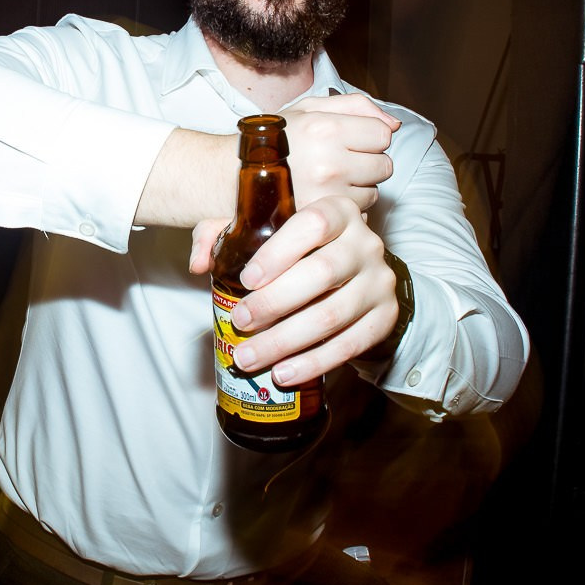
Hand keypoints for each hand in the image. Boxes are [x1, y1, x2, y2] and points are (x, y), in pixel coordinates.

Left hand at [186, 195, 398, 386]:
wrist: (357, 275)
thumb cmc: (301, 252)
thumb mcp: (267, 231)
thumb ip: (225, 234)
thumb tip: (198, 263)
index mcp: (338, 212)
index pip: (313, 224)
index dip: (279, 252)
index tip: (247, 278)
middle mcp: (366, 244)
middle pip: (322, 273)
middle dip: (274, 303)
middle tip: (240, 322)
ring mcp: (379, 282)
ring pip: (332, 315)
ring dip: (285, 341)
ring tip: (249, 356)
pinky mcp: (385, 317)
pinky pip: (349, 345)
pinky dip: (313, 363)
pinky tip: (283, 372)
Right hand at [279, 93, 398, 211]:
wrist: (233, 176)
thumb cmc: (272, 139)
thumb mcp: (308, 109)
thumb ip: (355, 107)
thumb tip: (394, 125)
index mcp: (326, 128)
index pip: (383, 135)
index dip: (369, 136)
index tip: (351, 140)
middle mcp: (329, 162)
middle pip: (384, 166)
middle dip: (368, 163)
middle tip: (342, 161)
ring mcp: (325, 194)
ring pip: (374, 193)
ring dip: (359, 187)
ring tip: (330, 180)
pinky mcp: (321, 218)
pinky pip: (357, 214)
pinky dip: (347, 207)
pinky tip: (326, 197)